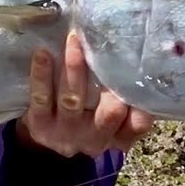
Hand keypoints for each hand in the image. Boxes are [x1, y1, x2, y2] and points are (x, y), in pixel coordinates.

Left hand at [16, 30, 153, 157]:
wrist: (47, 146)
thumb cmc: (87, 124)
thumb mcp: (112, 125)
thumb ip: (128, 106)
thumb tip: (142, 67)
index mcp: (117, 137)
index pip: (138, 124)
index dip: (144, 103)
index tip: (143, 73)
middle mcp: (94, 138)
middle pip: (110, 112)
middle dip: (111, 80)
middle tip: (108, 47)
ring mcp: (66, 132)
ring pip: (73, 99)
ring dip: (74, 66)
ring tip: (74, 39)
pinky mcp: (40, 125)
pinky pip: (41, 98)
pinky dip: (41, 74)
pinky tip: (43, 53)